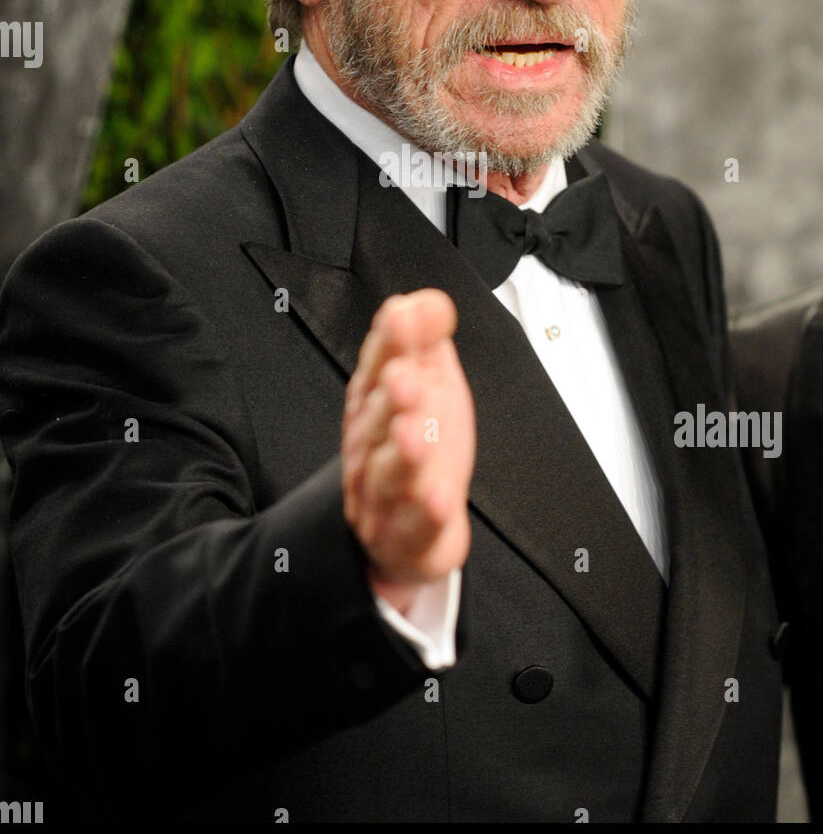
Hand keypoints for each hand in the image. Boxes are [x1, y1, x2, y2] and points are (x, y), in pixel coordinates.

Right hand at [341, 289, 474, 611]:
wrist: (408, 527)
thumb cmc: (417, 446)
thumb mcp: (429, 383)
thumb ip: (426, 339)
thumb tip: (429, 299)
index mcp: (376, 402)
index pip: (376, 367)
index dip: (389, 344)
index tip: (403, 320)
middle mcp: (372, 445)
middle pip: (378, 420)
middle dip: (391, 397)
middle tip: (406, 379)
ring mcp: (385, 493)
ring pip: (390, 473)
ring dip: (402, 453)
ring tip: (416, 434)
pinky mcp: (406, 535)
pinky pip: (414, 526)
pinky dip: (425, 514)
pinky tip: (438, 498)